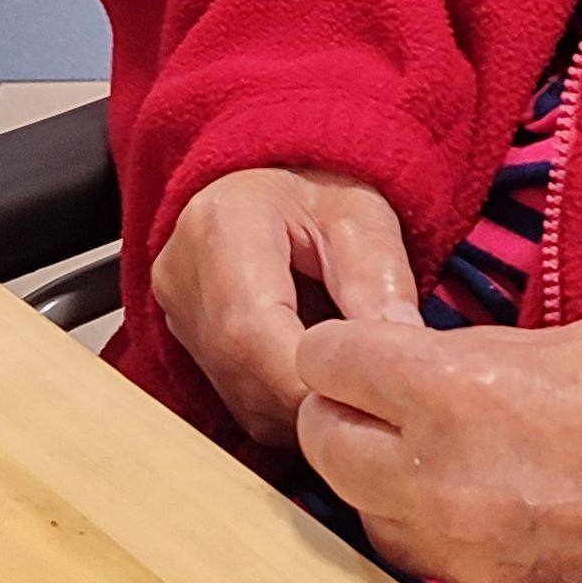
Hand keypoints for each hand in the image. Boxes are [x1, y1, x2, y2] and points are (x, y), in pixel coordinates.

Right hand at [152, 166, 419, 443]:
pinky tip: (322, 377)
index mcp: (221, 224)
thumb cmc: (322, 187)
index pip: (249, 328)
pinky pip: (241, 399)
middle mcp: (183, 273)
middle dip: (314, 394)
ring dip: (304, 404)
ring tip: (351, 378)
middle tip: (372, 394)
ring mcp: (179, 313)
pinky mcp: (188, 342)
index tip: (364, 389)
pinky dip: (289, 401)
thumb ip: (380, 276)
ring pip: (241, 395)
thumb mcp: (363, 214)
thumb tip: (402, 346)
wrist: (278, 179)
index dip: (307, 374)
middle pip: (242, 369)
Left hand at [294, 311, 581, 582]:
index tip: (369, 350)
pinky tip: (486, 509)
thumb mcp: (559, 340)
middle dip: (348, 417)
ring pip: (365, 517)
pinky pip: (428, 565)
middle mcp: (438, 479)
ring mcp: (463, 552)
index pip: (326, 363)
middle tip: (389, 403)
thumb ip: (466, 356)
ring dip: (384, 486)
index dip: (347, 349)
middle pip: (323, 444)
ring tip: (442, 461)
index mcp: (453, 391)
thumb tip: (414, 367)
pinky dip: (439, 536)